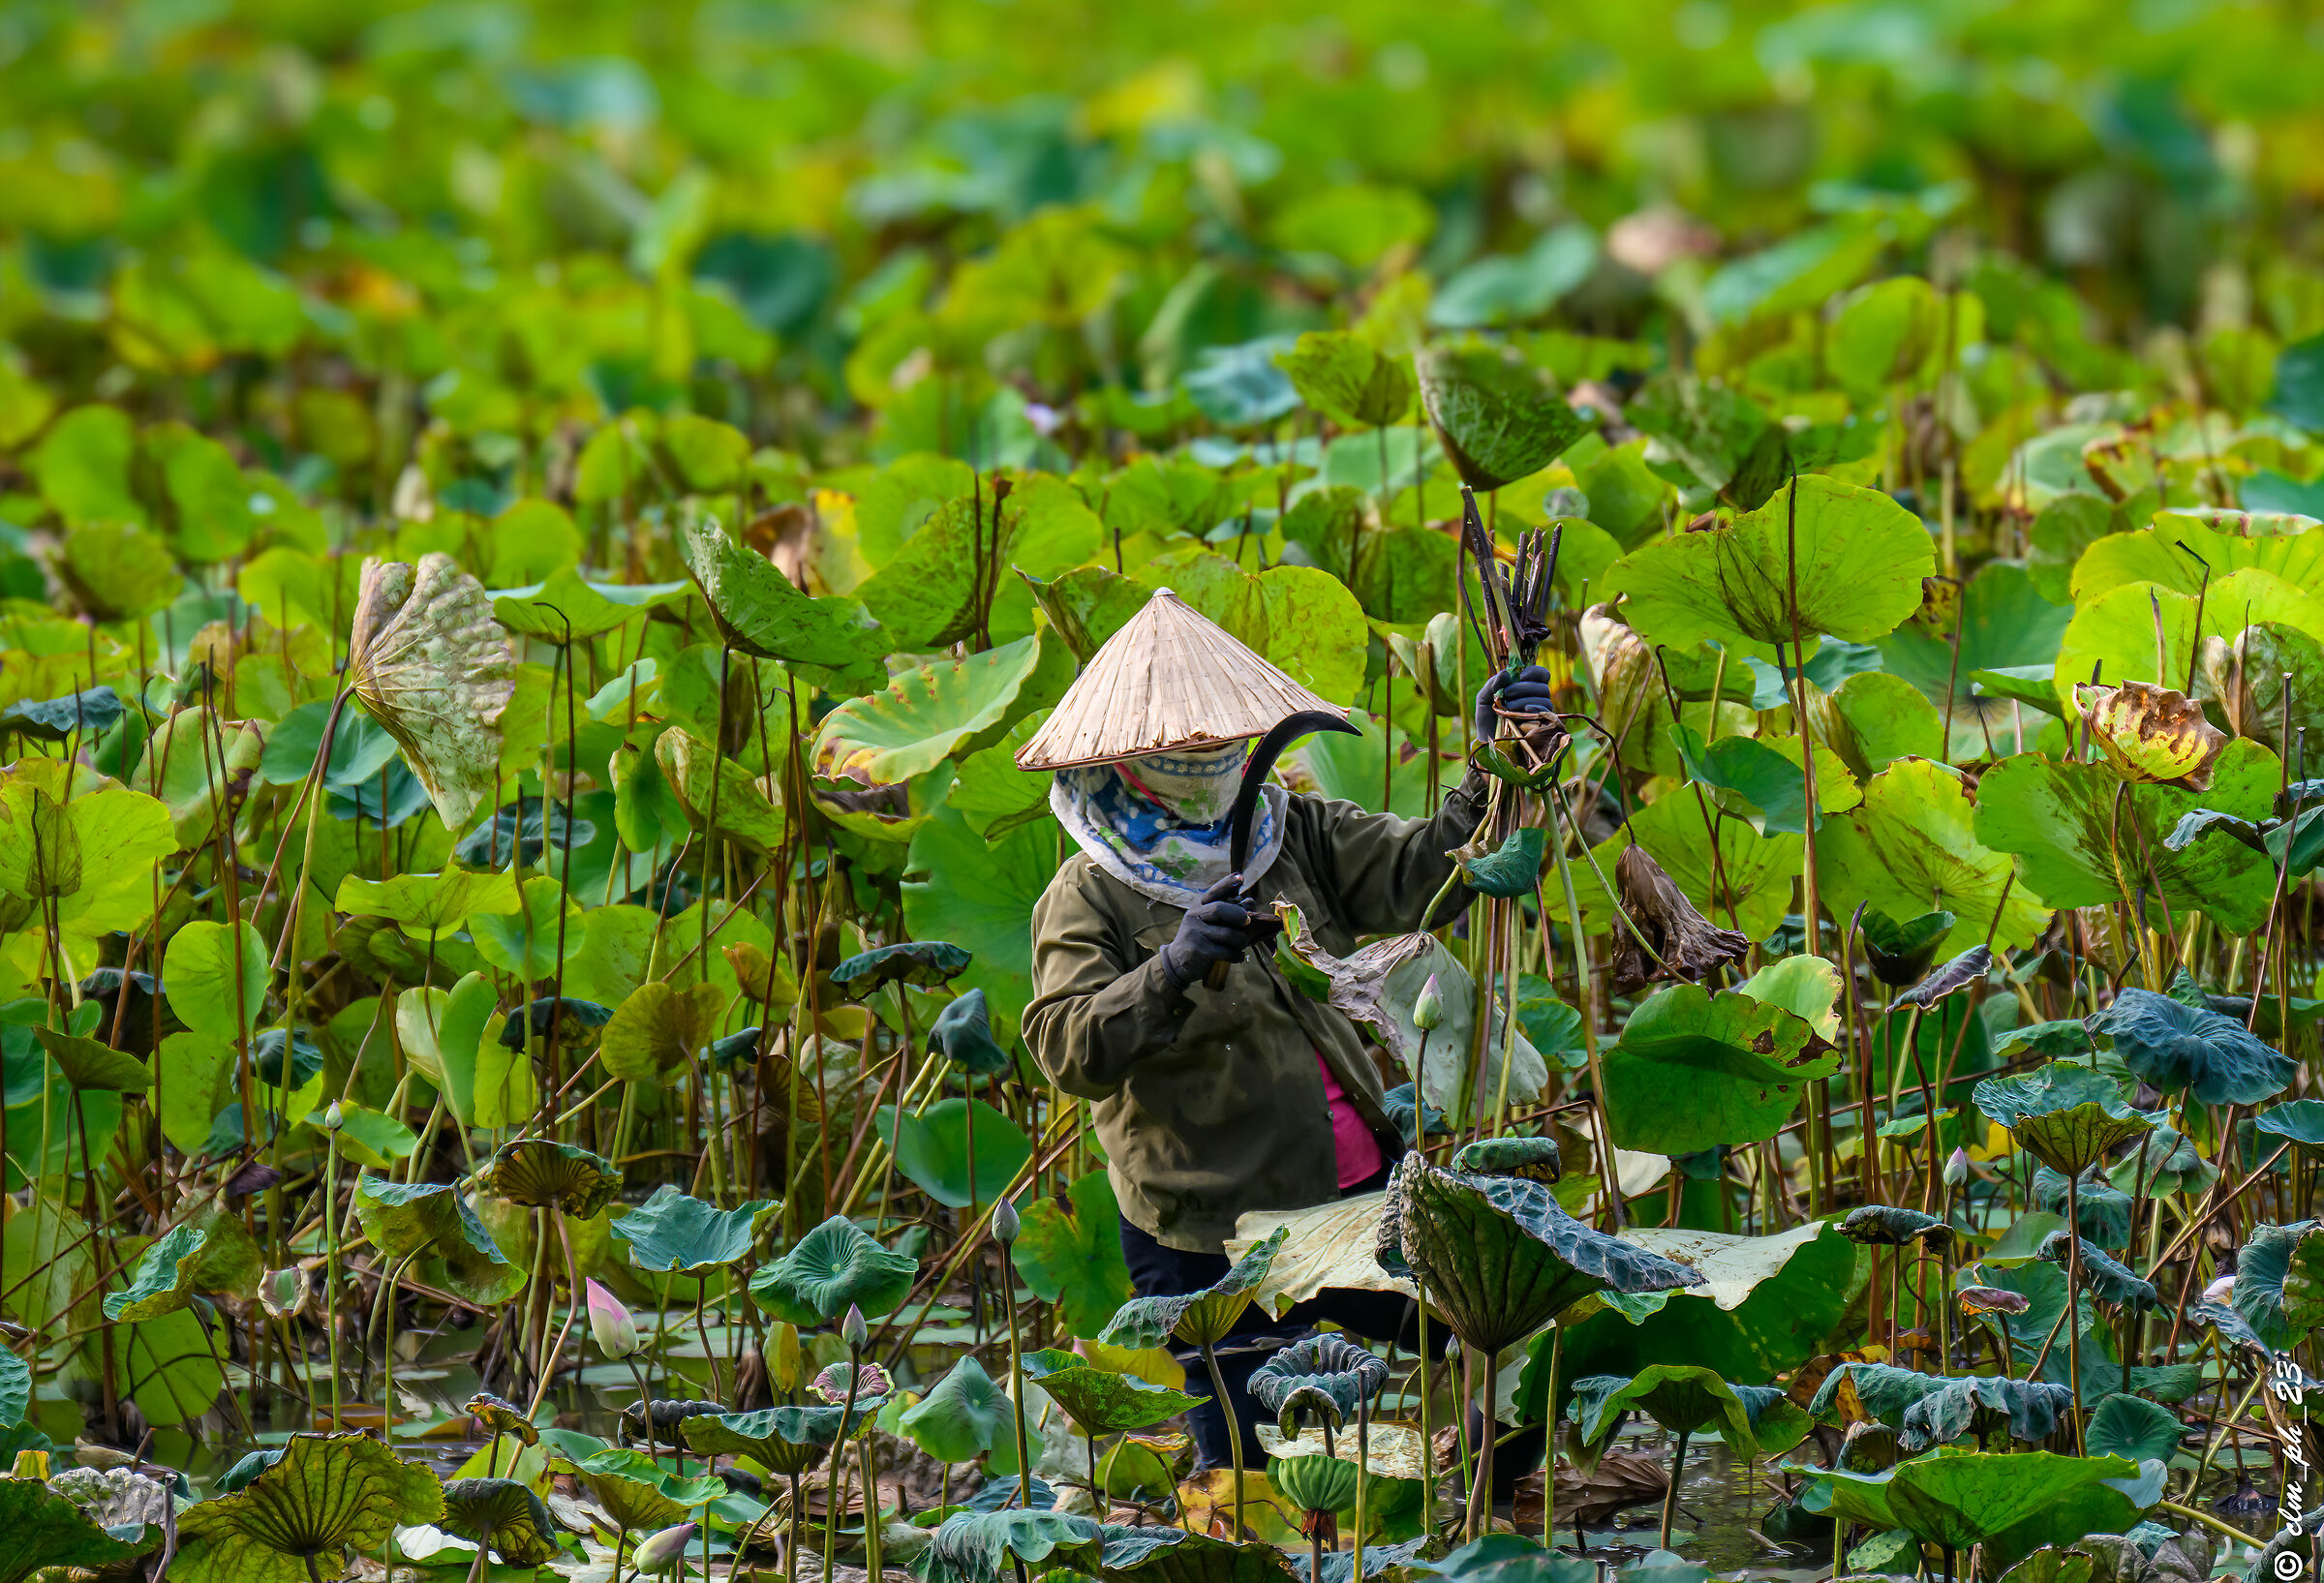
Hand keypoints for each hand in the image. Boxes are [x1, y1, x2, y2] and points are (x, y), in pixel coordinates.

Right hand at [1158, 873, 1264, 987]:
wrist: (1177, 961)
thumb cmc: (1201, 938)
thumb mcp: (1209, 921)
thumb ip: (1228, 911)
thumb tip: (1250, 901)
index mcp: (1199, 905)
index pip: (1214, 891)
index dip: (1227, 883)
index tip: (1240, 877)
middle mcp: (1195, 916)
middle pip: (1219, 909)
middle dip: (1238, 915)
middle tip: (1247, 922)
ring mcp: (1195, 933)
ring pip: (1227, 934)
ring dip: (1241, 940)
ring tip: (1242, 944)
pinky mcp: (1198, 951)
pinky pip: (1226, 952)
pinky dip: (1237, 955)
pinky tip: (1238, 957)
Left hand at [1473, 664, 1555, 738]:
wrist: (1487, 740)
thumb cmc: (1487, 719)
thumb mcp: (1484, 698)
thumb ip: (1493, 684)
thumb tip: (1506, 673)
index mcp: (1525, 688)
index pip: (1541, 675)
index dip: (1535, 672)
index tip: (1522, 675)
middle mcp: (1536, 699)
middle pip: (1542, 686)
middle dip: (1524, 687)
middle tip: (1508, 693)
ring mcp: (1540, 713)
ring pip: (1545, 699)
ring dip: (1525, 699)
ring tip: (1509, 706)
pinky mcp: (1542, 726)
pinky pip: (1545, 713)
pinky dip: (1534, 709)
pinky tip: (1521, 712)